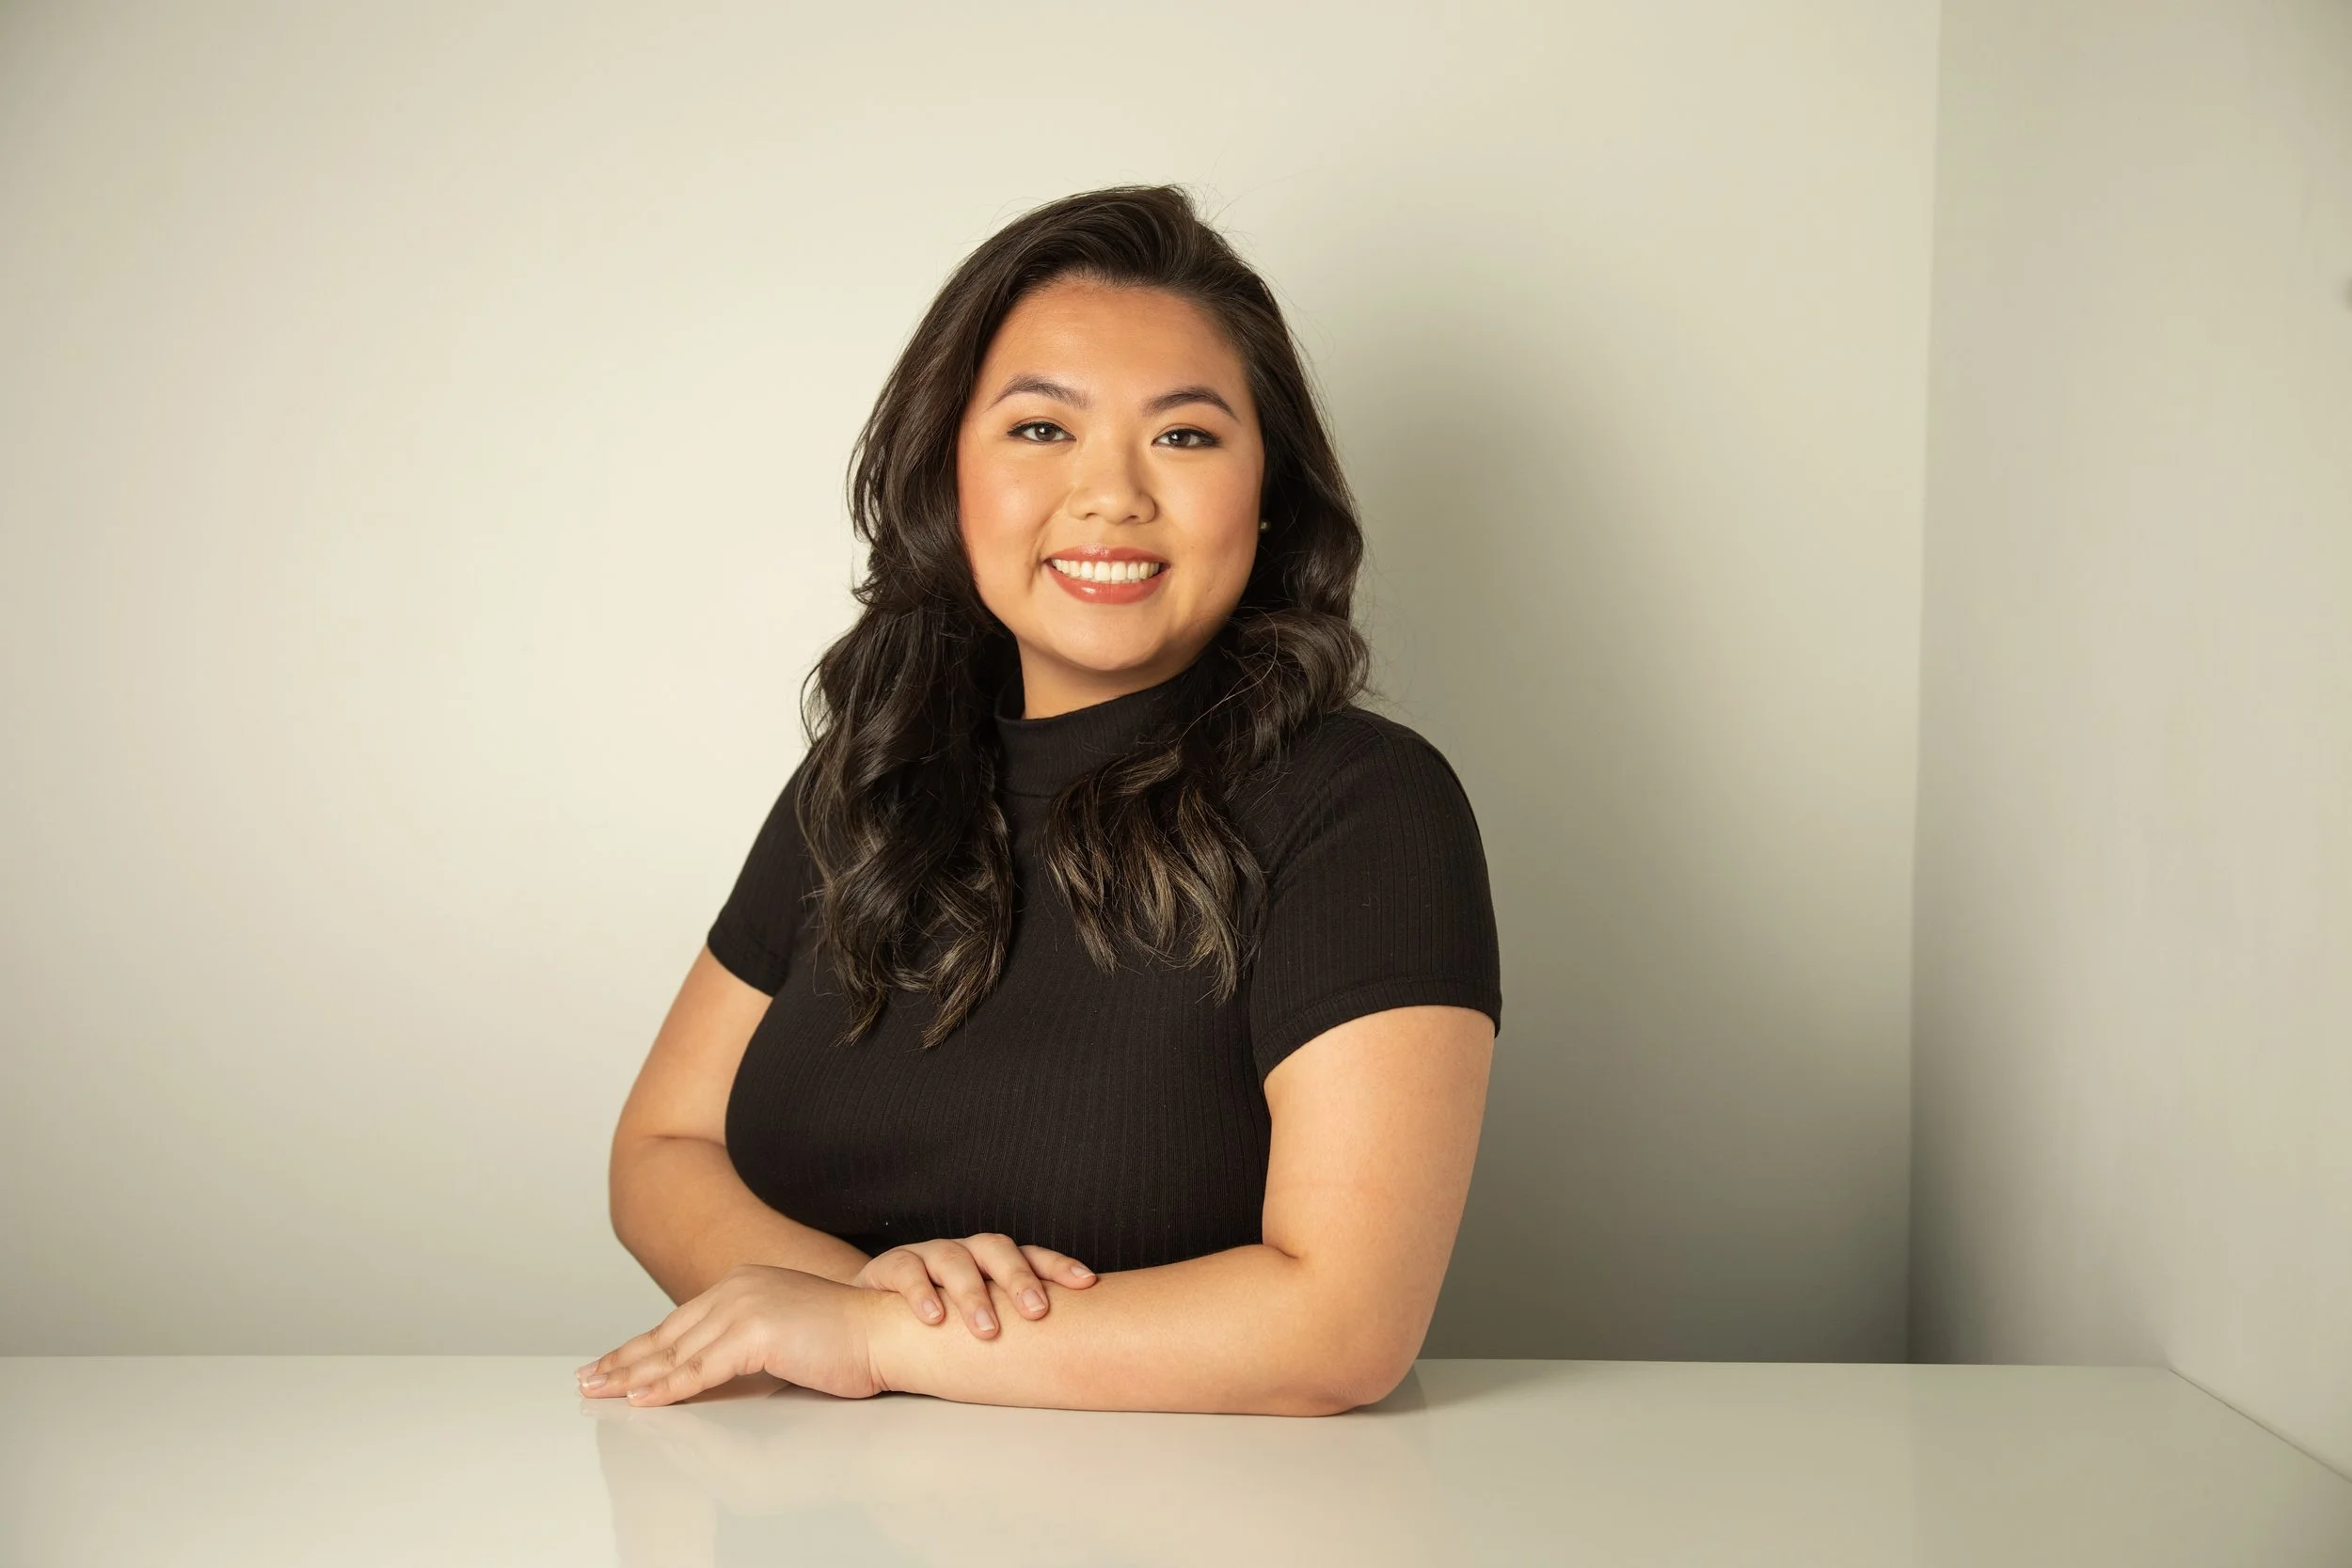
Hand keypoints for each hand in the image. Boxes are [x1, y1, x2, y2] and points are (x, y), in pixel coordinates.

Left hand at [576, 1264, 882, 1406]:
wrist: (885, 1331)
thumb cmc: (846, 1340)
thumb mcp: (783, 1335)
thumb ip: (744, 1345)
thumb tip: (708, 1373)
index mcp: (744, 1283)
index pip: (680, 1323)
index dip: (641, 1347)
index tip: (611, 1364)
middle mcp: (737, 1287)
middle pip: (667, 1335)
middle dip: (623, 1360)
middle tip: (587, 1379)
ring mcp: (745, 1306)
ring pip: (675, 1353)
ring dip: (631, 1375)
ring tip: (599, 1391)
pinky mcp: (756, 1332)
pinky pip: (700, 1369)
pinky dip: (666, 1388)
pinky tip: (640, 1398)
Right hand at [849, 1232, 1097, 1338]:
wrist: (871, 1321)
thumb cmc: (939, 1323)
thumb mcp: (978, 1320)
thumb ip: (1013, 1324)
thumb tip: (1074, 1354)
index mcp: (991, 1262)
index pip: (1030, 1255)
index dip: (1058, 1266)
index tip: (1087, 1283)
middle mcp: (964, 1251)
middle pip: (995, 1249)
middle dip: (1018, 1278)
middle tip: (1037, 1311)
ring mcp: (927, 1255)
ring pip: (954, 1258)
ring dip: (972, 1292)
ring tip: (987, 1329)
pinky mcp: (890, 1266)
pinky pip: (907, 1270)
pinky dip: (920, 1293)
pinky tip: (934, 1318)